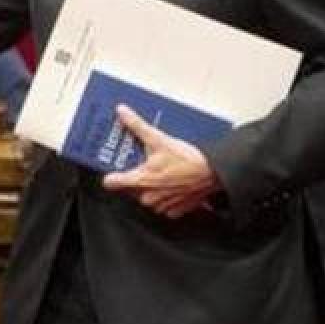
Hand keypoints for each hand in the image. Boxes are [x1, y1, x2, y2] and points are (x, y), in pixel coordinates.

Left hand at [101, 105, 220, 218]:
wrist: (213, 173)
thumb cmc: (187, 160)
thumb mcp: (158, 139)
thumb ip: (136, 125)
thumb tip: (122, 112)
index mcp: (139, 180)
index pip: (111, 183)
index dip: (111, 175)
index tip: (113, 170)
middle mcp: (147, 197)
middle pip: (130, 189)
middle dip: (136, 177)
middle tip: (145, 164)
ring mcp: (161, 205)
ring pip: (146, 197)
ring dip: (151, 186)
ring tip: (160, 172)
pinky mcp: (174, 211)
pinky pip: (163, 205)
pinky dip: (165, 195)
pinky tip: (171, 183)